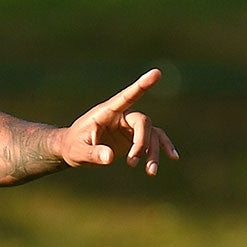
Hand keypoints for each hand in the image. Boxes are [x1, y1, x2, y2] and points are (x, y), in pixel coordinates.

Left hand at [58, 69, 178, 175]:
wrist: (74, 149)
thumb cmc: (73, 146)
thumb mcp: (78, 151)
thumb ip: (93, 153)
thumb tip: (109, 157)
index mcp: (107, 112)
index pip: (126, 97)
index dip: (141, 85)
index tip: (156, 73)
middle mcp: (122, 115)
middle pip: (142, 122)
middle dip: (141, 143)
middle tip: (132, 163)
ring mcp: (129, 125)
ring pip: (151, 133)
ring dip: (153, 152)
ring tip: (150, 172)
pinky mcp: (134, 137)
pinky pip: (154, 139)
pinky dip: (163, 147)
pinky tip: (173, 158)